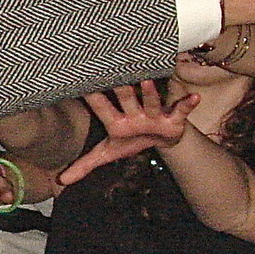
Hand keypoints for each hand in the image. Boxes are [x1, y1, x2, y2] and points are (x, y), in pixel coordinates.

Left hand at [58, 81, 198, 186]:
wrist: (161, 139)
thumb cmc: (130, 141)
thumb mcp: (108, 154)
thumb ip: (85, 165)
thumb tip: (61, 181)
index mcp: (115, 121)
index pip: (100, 107)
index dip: (90, 96)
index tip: (77, 80)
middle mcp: (133, 113)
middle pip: (125, 99)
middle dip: (119, 88)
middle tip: (110, 72)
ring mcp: (154, 114)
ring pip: (151, 102)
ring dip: (150, 93)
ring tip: (147, 81)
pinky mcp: (174, 119)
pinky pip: (181, 111)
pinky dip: (188, 105)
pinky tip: (194, 98)